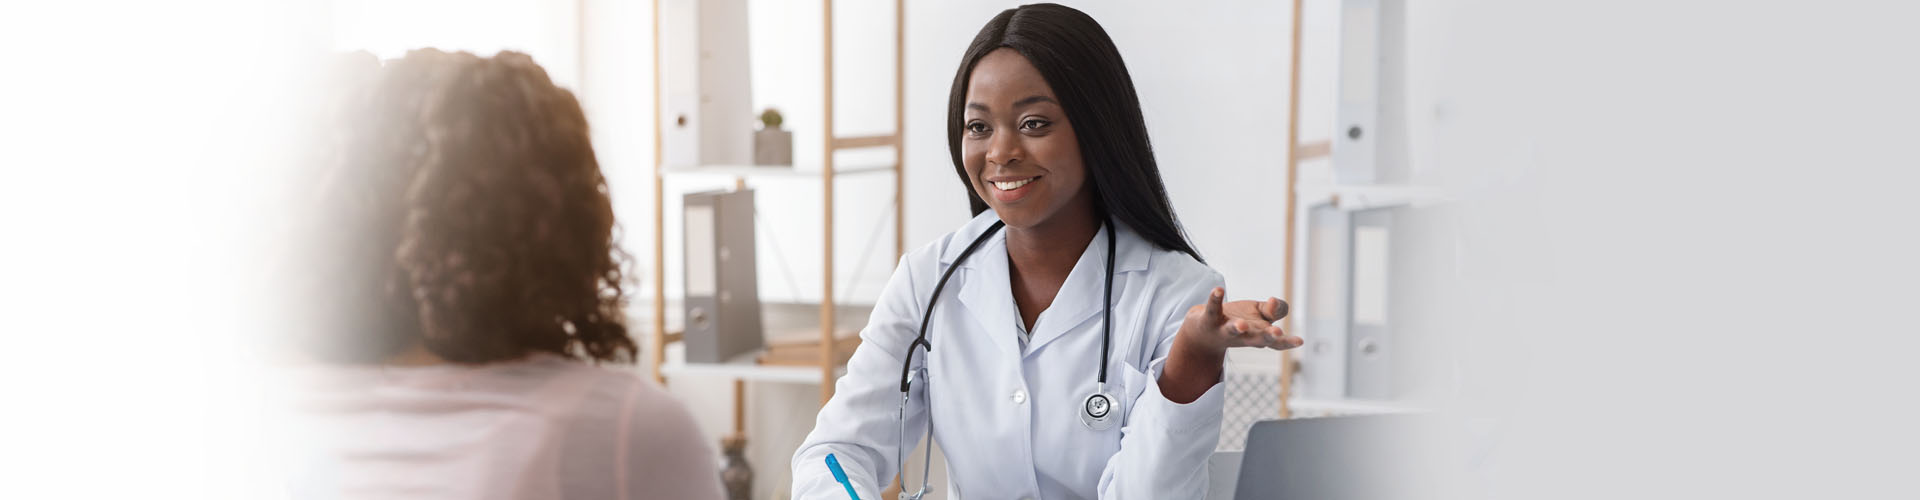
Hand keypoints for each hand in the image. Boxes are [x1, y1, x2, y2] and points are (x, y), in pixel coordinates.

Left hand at [1180, 287, 1301, 353]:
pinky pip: (1213, 308)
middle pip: (1258, 339)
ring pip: (1232, 330)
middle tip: (1277, 334)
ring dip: (1237, 328)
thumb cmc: (1238, 322)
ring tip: (1241, 324)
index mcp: (1259, 336)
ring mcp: (1225, 329)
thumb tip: (1274, 302)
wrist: (1203, 333)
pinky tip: (1219, 289)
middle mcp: (1244, 336)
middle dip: (1268, 337)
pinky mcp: (1209, 319)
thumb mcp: (1261, 315)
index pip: (1277, 342)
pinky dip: (1215, 299)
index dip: (1288, 342)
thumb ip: (1275, 310)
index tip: (1299, 341)